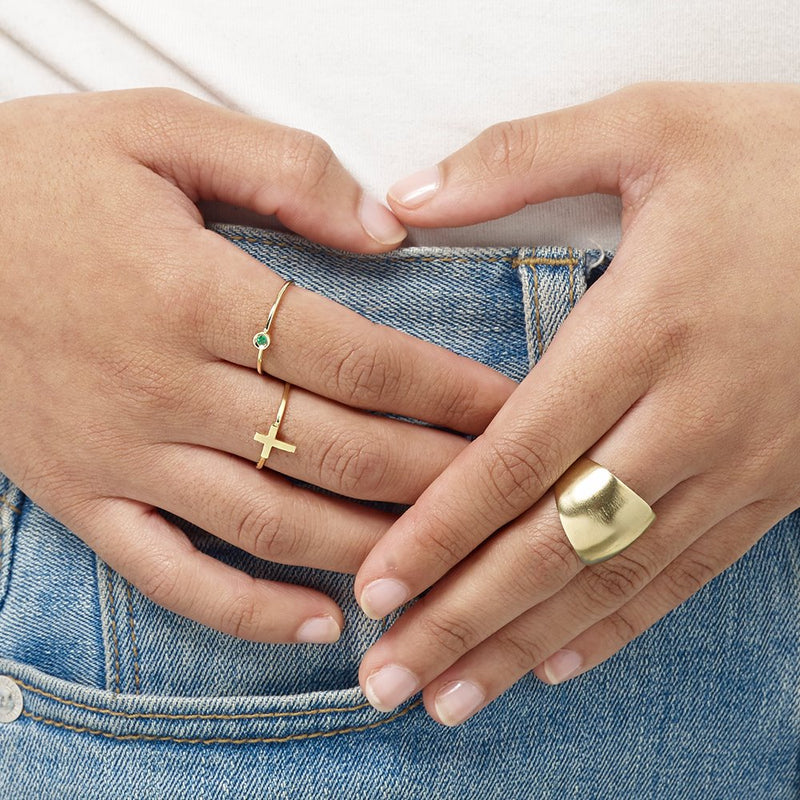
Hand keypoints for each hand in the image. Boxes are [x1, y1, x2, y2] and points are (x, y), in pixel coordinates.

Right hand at [0, 90, 513, 642]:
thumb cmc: (40, 177)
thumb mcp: (159, 130)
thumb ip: (283, 171)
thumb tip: (386, 232)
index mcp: (193, 293)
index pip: (359, 359)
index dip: (448, 391)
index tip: (514, 411)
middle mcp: (163, 387)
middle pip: (335, 451)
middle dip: (435, 477)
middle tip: (507, 490)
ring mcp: (120, 455)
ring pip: (272, 525)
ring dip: (369, 548)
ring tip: (442, 557)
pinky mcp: (81, 495)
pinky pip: (173, 576)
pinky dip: (247, 612)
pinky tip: (319, 624)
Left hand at [354, 83, 799, 722]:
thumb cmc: (784, 160)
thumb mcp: (652, 126)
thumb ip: (521, 157)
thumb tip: (407, 196)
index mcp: (645, 327)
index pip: (519, 454)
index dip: (441, 529)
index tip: (375, 586)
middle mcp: (690, 413)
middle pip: (556, 540)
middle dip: (465, 617)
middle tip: (389, 680)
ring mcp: (741, 460)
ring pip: (615, 577)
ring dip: (524, 643)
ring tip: (449, 697)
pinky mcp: (776, 483)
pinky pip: (687, 573)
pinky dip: (617, 625)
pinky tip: (556, 662)